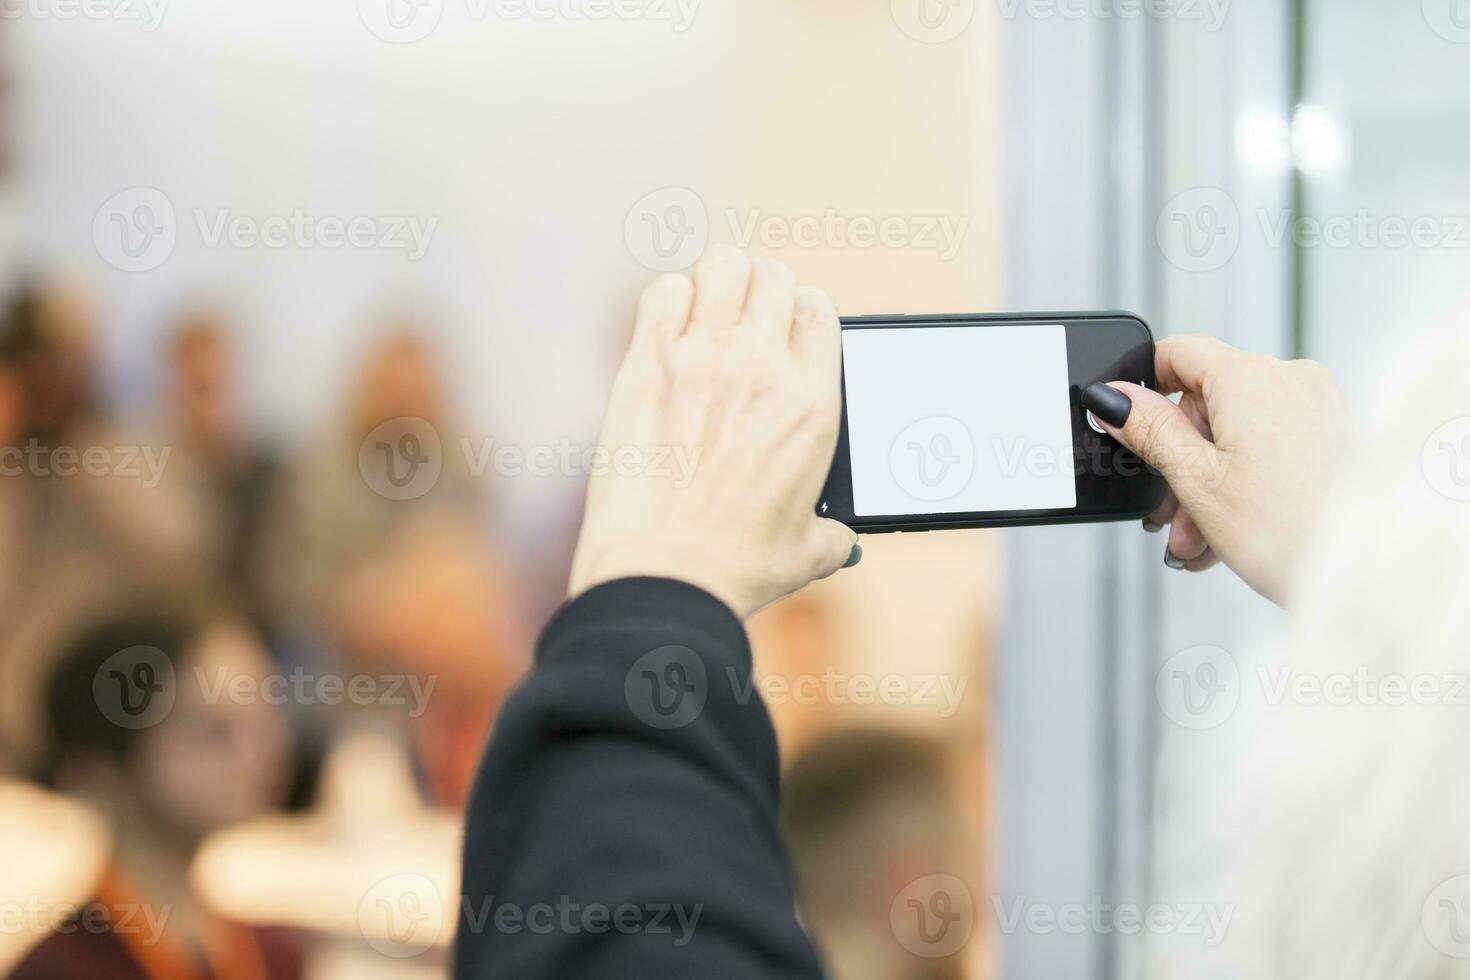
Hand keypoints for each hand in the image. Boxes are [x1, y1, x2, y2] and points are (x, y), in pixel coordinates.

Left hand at [568, 246, 859, 619]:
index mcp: (812, 406)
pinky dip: (667, 299)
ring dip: (716, 281)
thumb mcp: (807, 552)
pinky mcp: (646, 366)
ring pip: (721, 265)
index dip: (801, 311)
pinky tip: (664, 329)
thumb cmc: (735, 571)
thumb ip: (834, 533)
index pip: (819, 309)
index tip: (784, 332)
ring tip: (704, 311)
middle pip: (773, 276)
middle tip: (740, 320)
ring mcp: (702, 359)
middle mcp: (763, 369)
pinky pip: (663, 292)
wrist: (664, 577)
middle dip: (760, 288)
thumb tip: (844, 541)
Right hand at [1081, 335, 1353, 604]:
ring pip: (1237, 434)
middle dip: (1179, 461)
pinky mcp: (1333, 437)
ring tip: (1198, 538)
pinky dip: (1244, 484)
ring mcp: (1317, 408)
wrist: (1365, 574)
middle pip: (1208, 404)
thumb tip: (1113, 398)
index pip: (1178, 352)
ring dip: (1207, 485)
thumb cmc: (1292, 532)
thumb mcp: (1196, 480)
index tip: (1127, 421)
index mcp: (1251, 379)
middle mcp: (1291, 381)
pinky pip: (1270, 449)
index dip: (1144, 386)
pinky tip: (1229, 532)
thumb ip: (1150, 429)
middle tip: (1168, 512)